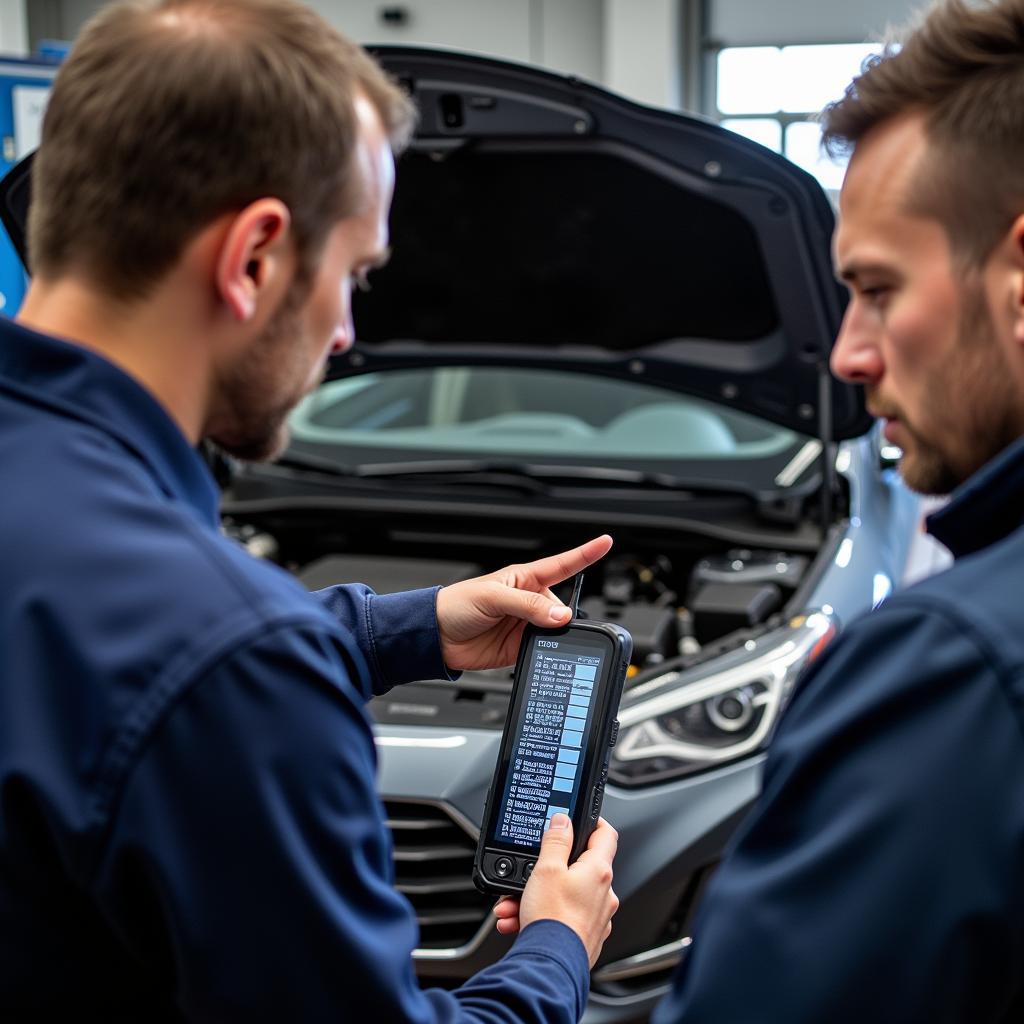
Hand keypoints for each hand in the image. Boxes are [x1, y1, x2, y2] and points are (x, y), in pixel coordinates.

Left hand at [435, 535, 612, 671]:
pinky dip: (548, 651)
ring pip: (557, 629)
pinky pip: (545, 648)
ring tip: (533, 636)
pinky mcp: (520, 646)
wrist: (436, 637)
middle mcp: (529, 600)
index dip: (585, 554)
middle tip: (548, 622)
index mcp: (523, 578)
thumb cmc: (456, 605)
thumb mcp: (493, 597)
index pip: (562, 564)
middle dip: (564, 615)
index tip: (607, 542)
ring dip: (556, 635)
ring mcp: (526, 624)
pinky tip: (541, 651)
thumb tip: (560, 615)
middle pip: (563, 605)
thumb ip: (528, 605)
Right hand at [493, 815, 618, 966]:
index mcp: (598, 871)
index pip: (605, 834)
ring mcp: (596, 916)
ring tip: (514, 904)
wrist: (550, 966)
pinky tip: (519, 919)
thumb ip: (556, 841)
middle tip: (529, 873)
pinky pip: (563, 915)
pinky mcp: (586, 935)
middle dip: (547, 868)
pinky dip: (542, 914)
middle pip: (577, 867)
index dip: (592, 821)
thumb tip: (563, 821)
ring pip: (565, 893)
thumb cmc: (552, 919)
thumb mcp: (546, 869)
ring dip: (537, 894)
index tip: (578, 819)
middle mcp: (603, 893)